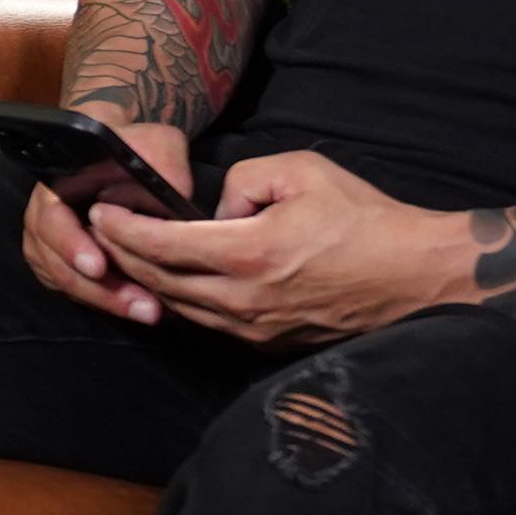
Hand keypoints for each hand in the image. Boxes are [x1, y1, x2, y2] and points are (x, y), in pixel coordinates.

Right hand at [17, 116, 199, 319]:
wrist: (117, 157)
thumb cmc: (135, 147)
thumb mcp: (155, 142)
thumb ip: (163, 162)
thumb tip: (175, 194)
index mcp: (55, 182)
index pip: (52, 219)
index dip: (72, 245)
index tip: (99, 267)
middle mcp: (42, 215)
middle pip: (57, 263)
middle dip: (98, 289)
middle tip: (140, 306)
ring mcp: (48, 243)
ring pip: (66, 282)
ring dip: (106, 301)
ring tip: (148, 311)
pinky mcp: (60, 264)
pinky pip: (74, 290)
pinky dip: (102, 302)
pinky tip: (135, 307)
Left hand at [92, 145, 471, 345]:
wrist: (415, 276)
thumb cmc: (366, 220)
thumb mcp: (303, 172)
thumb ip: (246, 180)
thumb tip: (218, 208)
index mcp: (249, 255)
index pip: (164, 245)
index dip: (124, 229)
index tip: (100, 212)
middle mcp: (245, 300)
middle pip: (161, 281)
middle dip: (123, 255)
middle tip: (101, 231)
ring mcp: (255, 328)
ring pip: (181, 307)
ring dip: (148, 281)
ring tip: (126, 255)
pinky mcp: (268, 342)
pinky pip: (209, 322)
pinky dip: (182, 299)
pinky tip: (173, 280)